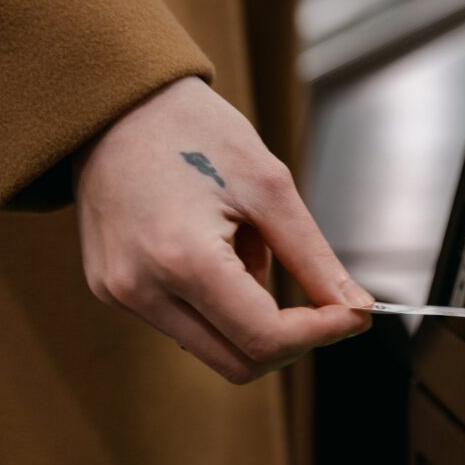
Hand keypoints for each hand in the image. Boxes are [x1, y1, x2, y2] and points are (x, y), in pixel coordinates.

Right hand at [72, 76, 372, 382]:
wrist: (118, 102)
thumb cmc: (195, 129)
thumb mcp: (269, 185)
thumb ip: (312, 258)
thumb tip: (354, 308)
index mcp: (183, 259)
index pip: (265, 338)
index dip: (320, 332)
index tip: (354, 313)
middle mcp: (141, 289)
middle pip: (238, 362)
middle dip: (290, 338)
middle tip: (319, 298)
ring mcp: (119, 294)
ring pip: (211, 347)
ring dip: (251, 318)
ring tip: (248, 245)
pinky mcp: (110, 289)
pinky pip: (182, 322)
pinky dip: (218, 303)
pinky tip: (217, 247)